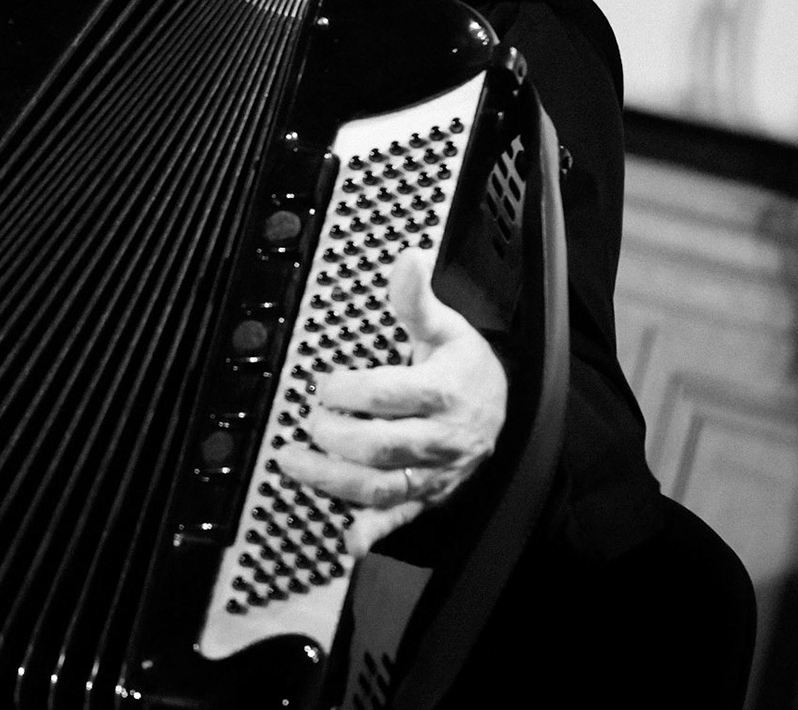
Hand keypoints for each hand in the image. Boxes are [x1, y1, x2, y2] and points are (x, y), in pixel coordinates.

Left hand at [275, 248, 507, 557]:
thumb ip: (417, 299)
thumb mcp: (447, 326)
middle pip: (383, 446)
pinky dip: (374, 532)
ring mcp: (436, 474)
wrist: (504, 407)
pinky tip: (348, 541)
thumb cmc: (464, 362)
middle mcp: (444, 439)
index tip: (322, 384)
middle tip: (307, 420)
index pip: (391, 395)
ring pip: (383, 487)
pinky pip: (402, 519)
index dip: (349, 391)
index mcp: (447, 391)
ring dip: (333, 481)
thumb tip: (407, 257)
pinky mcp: (429, 497)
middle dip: (336, 436)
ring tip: (292, 463)